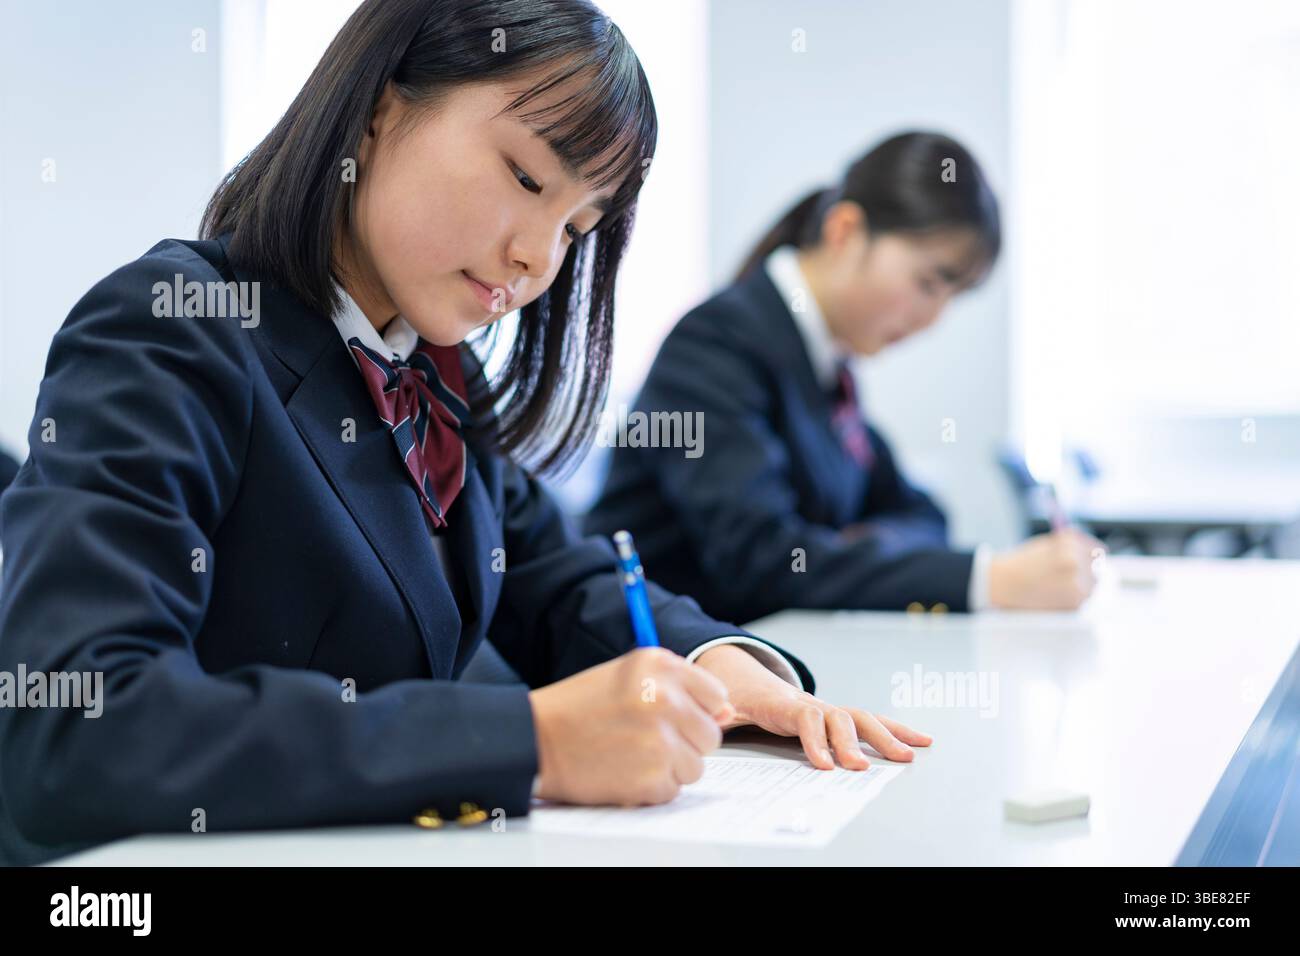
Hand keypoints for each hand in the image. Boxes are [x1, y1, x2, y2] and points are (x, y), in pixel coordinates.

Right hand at [528, 647, 733, 805]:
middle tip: (644, 738)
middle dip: (684, 742)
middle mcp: (664, 698)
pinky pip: (673, 789)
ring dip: (669, 767)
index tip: (669, 715)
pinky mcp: (651, 776)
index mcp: (660, 665)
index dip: (695, 710)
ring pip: (696, 766)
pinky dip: (651, 788)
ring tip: (631, 754)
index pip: (716, 695)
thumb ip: (681, 688)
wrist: (536, 738)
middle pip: (710, 735)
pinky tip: (623, 770)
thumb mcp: (630, 677)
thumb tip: (727, 713)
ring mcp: (659, 739)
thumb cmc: (581, 707)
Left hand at [694, 644, 931, 770]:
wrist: (748, 682)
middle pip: (839, 717)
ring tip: (908, 755)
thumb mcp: (728, 706)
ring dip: (885, 736)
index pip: (805, 719)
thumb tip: (723, 715)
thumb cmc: (741, 701)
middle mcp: (812, 704)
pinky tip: (919, 741)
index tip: (824, 765)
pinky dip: (896, 729)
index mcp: (785, 706)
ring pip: (861, 718)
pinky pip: (870, 721)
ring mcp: (828, 709)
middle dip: (853, 742)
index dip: (815, 741)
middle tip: (862, 767)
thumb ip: (726, 713)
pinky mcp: (839, 717)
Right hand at [989, 528, 1104, 609]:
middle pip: (1098, 568)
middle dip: (1086, 572)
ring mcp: (1077, 583)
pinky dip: (1073, 599)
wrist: (1001, 584)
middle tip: (1065, 577)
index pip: (1098, 550)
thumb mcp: (1047, 544)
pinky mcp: (1074, 603)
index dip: (1090, 556)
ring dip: (1082, 586)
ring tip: (1058, 586)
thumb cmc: (1021, 563)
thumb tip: (1098, 553)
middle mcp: (1076, 561)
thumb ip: (1072, 546)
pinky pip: (1083, 599)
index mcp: (1070, 544)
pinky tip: (1055, 595)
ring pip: (1093, 585)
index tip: (1086, 562)